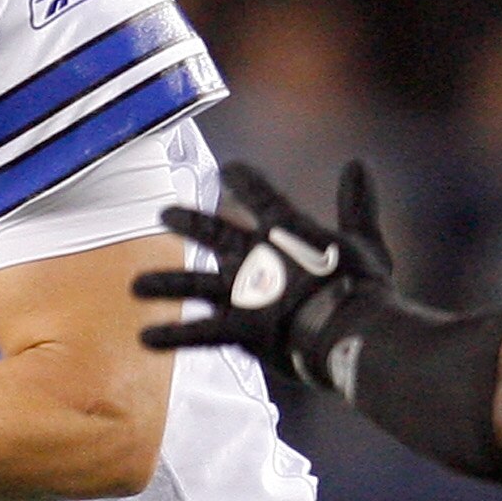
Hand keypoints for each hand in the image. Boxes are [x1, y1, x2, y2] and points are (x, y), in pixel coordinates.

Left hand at [135, 159, 403, 392]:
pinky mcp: (240, 329)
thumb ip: (357, 203)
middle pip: (212, 232)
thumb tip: (357, 162)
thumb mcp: (365, 239)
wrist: (353, 332)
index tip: (228, 169)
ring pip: (193, 285)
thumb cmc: (363, 288)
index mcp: (285, 229)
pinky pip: (199, 333)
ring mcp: (242, 294)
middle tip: (164, 213)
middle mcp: (254, 257)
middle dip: (187, 221)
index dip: (242, 178)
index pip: (257, 192)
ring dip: (163, 284)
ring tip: (136, 287)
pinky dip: (172, 336)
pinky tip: (144, 338)